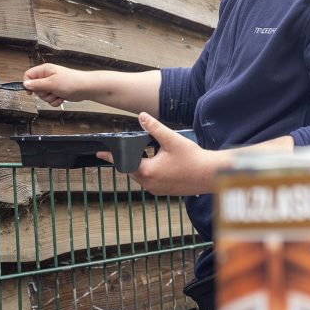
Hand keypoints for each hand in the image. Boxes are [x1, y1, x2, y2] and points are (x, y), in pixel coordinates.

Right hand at [23, 63, 88, 106]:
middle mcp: (47, 77)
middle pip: (35, 88)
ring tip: (58, 93)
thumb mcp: (51, 83)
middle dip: (43, 93)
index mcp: (44, 70)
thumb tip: (25, 84)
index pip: (28, 75)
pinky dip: (55, 101)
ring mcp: (52, 85)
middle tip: (51, 90)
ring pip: (43, 96)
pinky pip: (50, 100)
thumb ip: (37, 84)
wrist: (85, 88)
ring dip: (50, 98)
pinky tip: (62, 97)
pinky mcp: (57, 92)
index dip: (27, 84)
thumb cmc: (71, 82)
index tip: (31, 92)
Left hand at [98, 113, 225, 195]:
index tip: (100, 153)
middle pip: (132, 170)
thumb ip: (154, 128)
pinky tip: (164, 162)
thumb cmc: (193, 159)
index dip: (111, 157)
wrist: (210, 174)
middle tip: (137, 146)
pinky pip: (151, 180)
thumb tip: (141, 117)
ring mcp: (156, 189)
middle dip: (132, 158)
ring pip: (142, 175)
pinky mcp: (164, 191)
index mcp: (148, 171)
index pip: (123, 163)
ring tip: (154, 152)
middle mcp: (149, 184)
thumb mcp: (171, 139)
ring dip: (143, 164)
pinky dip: (152, 171)